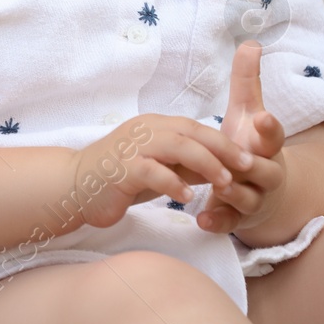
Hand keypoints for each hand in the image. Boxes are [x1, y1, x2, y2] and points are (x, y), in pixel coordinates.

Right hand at [67, 113, 256, 230]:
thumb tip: (220, 167)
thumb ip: (185, 164)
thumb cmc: (119, 177)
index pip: (195, 128)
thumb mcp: (159, 167)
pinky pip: (151, 172)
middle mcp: (146, 131)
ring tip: (223, 182)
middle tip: (246, 166)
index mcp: (156, 126)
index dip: (224, 142)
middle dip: (222, 148)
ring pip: (175, 146)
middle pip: (190, 132)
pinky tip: (187, 197)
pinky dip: (171, 182)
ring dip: (204, 163)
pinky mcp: (121, 169)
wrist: (75, 186)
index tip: (248, 158)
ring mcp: (133, 148)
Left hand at [196, 40, 287, 234]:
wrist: (262, 190)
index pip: (274, 134)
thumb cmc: (251, 144)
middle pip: (265, 170)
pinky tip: (201, 219)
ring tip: (220, 187)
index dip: (269, 126)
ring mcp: (254, 198)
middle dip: (253, 165)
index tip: (262, 116)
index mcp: (267, 145)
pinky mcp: (238, 218)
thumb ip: (247, 81)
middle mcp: (266, 172)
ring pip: (248, 198)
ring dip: (235, 193)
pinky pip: (230, 223)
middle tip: (241, 160)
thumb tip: (251, 43)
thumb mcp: (248, 112)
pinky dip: (217, 222)